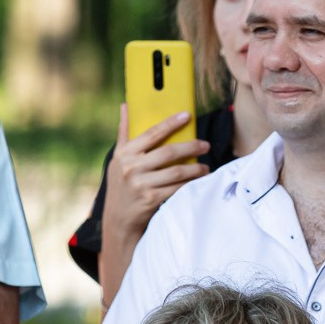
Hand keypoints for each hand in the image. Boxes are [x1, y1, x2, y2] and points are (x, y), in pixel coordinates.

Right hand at [103, 104, 210, 236]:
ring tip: (205, 166)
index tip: (187, 115)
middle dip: (191, 147)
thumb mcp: (118, 158)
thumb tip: (126, 105)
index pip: (151, 133)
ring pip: (176, 172)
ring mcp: (140, 184)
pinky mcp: (150, 200)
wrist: (119, 218)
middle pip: (168, 152)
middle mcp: (130, 167)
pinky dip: (190, 184)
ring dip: (195, 168)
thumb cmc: (121, 184)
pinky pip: (177, 188)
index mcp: (124, 154)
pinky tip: (198, 181)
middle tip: (205, 145)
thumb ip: (124, 132)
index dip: (171, 123)